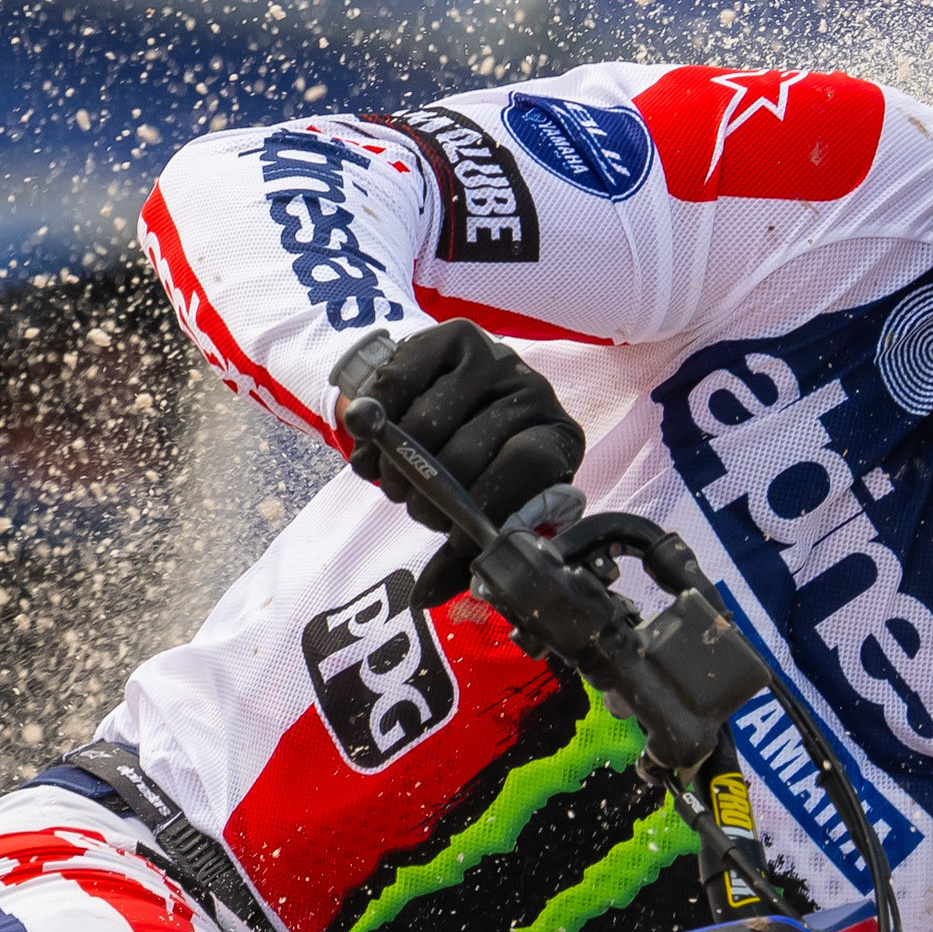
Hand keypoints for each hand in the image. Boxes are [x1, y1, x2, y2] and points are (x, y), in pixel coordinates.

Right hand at [343, 320, 584, 606]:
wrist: (450, 397)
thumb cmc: (474, 467)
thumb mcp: (481, 508)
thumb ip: (459, 553)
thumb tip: (426, 596)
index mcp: (557, 440)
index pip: (526, 466)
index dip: (485, 506)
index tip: (452, 538)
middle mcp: (534, 391)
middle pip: (468, 449)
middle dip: (427, 494)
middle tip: (412, 506)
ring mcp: (494, 357)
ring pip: (425, 422)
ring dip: (394, 464)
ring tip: (391, 479)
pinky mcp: (450, 335)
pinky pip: (397, 383)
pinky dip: (374, 423)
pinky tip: (374, 444)